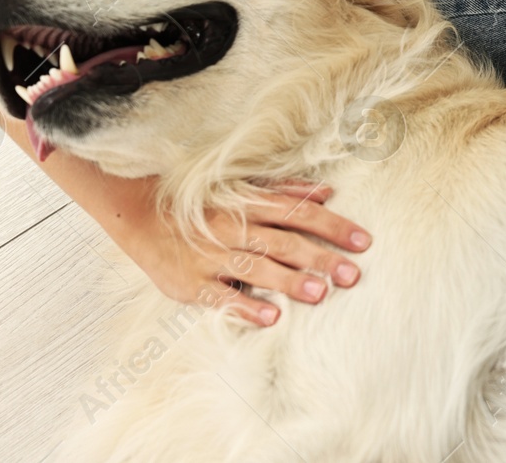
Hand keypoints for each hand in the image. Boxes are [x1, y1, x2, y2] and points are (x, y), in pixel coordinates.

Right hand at [119, 179, 369, 326]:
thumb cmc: (202, 205)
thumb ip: (284, 191)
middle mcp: (235, 229)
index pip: (299, 215)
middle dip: (321, 258)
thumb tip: (325, 192)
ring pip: (257, 268)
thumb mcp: (241, 189)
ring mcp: (213, 257)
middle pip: (285, 243)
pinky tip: (271, 317)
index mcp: (250, 205)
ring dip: (290, 281)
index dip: (333, 226)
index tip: (363, 241)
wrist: (142, 216)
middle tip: (353, 274)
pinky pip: (222, 297)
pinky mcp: (193, 283)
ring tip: (321, 293)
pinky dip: (246, 306)